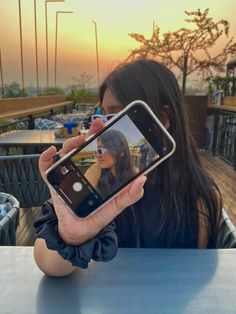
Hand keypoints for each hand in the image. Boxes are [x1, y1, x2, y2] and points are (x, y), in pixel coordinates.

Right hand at [39, 118, 145, 244]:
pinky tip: (52, 152)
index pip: (100, 150)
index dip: (104, 136)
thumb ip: (129, 196)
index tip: (109, 125)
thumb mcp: (114, 207)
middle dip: (90, 132)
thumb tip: (142, 180)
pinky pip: (46, 168)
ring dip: (72, 143)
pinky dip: (46, 158)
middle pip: (84, 146)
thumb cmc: (95, 217)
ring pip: (66, 152)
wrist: (77, 233)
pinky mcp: (54, 182)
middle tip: (98, 124)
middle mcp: (81, 170)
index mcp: (96, 172)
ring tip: (79, 141)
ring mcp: (67, 175)